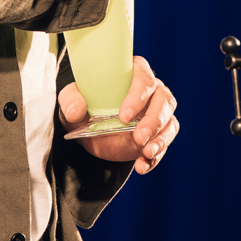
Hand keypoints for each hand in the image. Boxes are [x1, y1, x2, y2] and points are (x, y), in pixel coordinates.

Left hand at [59, 55, 178, 172]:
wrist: (91, 133)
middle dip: (154, 121)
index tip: (124, 116)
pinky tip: (142, 165)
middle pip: (164, 100)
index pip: (143, 78)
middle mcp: (151, 91)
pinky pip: (164, 144)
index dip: (138, 95)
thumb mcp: (71, 101)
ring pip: (169, 122)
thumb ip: (70, 101)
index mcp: (132, 74)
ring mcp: (158, 113)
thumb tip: (75, 111)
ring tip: (146, 152)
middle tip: (138, 138)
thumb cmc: (85, 107)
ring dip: (160, 139)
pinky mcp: (159, 134)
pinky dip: (154, 157)